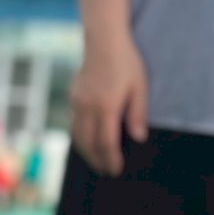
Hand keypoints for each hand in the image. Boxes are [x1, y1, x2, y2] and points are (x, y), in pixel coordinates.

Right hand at [70, 36, 148, 175]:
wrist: (103, 42)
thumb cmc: (126, 63)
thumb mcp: (140, 86)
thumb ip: (138, 113)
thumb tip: (139, 138)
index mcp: (107, 106)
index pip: (106, 141)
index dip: (111, 158)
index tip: (116, 170)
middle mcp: (88, 107)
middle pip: (89, 143)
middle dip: (97, 160)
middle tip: (106, 172)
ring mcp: (77, 103)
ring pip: (78, 136)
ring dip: (86, 152)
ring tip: (96, 162)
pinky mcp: (73, 98)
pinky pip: (74, 125)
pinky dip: (80, 138)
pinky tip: (88, 143)